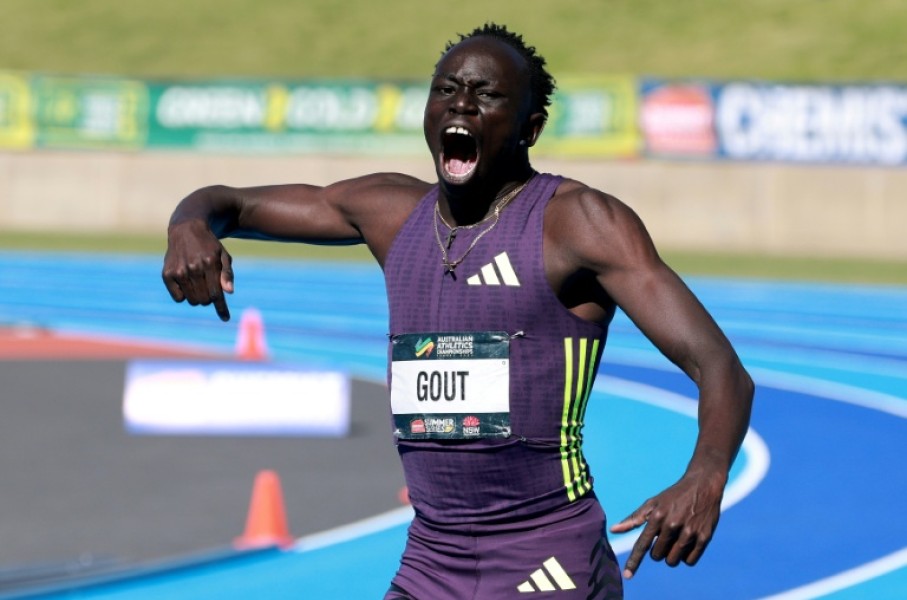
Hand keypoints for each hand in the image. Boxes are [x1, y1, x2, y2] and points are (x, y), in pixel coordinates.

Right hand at [162, 220, 234, 320]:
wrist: (186, 229)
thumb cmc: (209, 246)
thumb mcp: (223, 256)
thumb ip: (227, 274)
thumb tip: (229, 292)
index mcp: (210, 263)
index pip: (216, 294)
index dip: (222, 308)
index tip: (226, 318)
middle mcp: (193, 267)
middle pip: (205, 300)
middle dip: (209, 299)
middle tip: (209, 287)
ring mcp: (179, 270)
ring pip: (192, 300)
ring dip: (198, 297)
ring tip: (198, 283)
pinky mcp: (167, 273)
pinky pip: (178, 298)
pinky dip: (184, 295)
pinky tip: (186, 282)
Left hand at [609, 470, 724, 579]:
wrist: (702, 485)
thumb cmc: (673, 496)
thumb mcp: (653, 503)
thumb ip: (634, 518)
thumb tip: (613, 530)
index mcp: (657, 517)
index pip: (642, 544)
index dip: (634, 561)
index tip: (628, 576)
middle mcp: (672, 525)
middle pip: (657, 556)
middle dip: (658, 550)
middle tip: (665, 536)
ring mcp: (689, 531)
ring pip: (673, 561)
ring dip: (672, 555)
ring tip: (676, 539)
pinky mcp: (704, 537)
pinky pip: (690, 561)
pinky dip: (686, 556)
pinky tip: (688, 542)